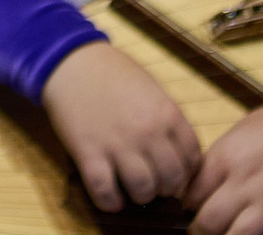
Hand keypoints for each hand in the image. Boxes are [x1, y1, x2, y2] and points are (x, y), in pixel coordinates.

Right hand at [41, 40, 203, 212]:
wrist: (70, 61)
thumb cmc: (112, 72)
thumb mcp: (152, 89)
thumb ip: (168, 119)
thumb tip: (178, 151)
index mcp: (167, 115)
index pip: (193, 160)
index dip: (186, 171)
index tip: (173, 171)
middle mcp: (147, 133)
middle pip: (171, 180)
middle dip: (165, 187)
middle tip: (154, 182)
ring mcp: (117, 144)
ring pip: (143, 190)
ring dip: (140, 195)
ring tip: (133, 189)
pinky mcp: (88, 153)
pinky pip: (105, 192)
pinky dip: (111, 202)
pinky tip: (111, 197)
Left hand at [187, 99, 262, 234]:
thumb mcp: (237, 134)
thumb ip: (217, 161)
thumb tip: (197, 184)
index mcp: (227, 158)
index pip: (192, 192)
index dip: (186, 203)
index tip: (188, 206)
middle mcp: (246, 182)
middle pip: (211, 220)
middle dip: (200, 230)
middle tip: (200, 229)